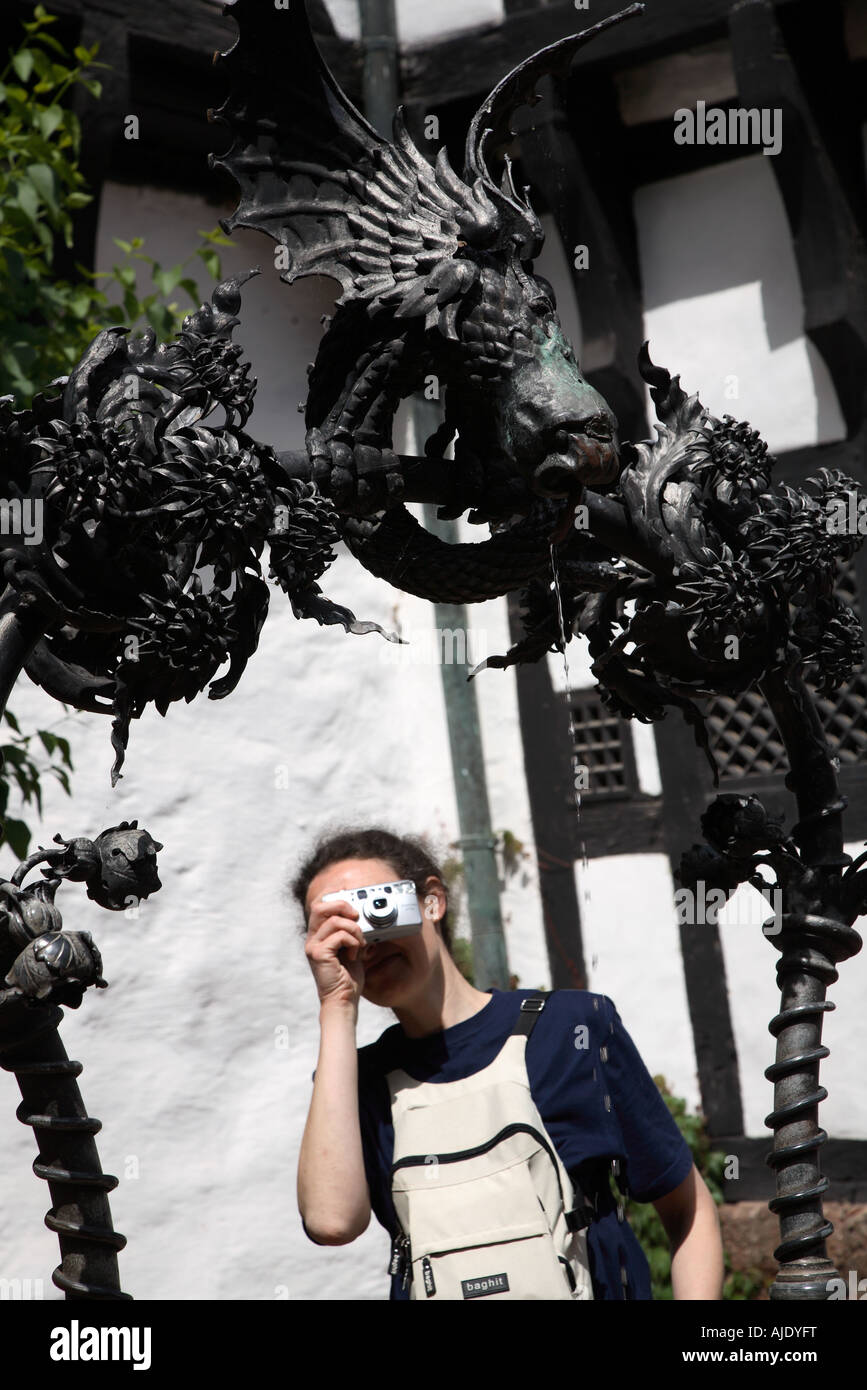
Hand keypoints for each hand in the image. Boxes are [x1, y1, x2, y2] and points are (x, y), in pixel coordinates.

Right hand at [304, 894, 366, 1010]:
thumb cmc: (348, 977)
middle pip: (321, 906)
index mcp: (319, 935)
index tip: (346, 890)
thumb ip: (352, 932)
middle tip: (356, 916)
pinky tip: (354, 953)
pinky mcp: (318, 954)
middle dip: (342, 905)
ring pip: (334, 920)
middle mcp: (312, 939)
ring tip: (359, 943)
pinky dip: (353, 941)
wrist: (344, 999)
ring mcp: (313, 946)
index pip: (319, 905)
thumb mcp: (352, 948)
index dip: (333, 894)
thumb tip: (360, 915)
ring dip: (354, 929)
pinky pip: (339, 935)